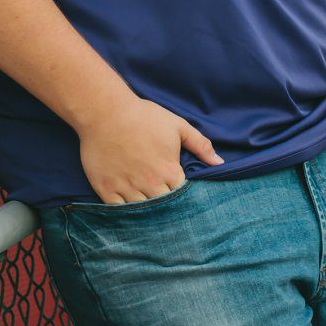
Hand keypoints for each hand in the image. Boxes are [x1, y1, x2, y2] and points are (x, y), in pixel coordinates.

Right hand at [76, 91, 222, 204]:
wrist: (106, 111)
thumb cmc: (143, 116)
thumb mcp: (177, 125)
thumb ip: (200, 144)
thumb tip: (219, 163)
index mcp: (169, 171)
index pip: (182, 197)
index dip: (182, 198)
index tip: (180, 196)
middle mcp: (150, 184)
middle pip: (163, 209)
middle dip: (166, 210)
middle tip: (165, 207)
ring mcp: (127, 188)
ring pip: (142, 213)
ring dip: (147, 214)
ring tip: (149, 212)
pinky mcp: (107, 190)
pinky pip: (119, 212)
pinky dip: (125, 213)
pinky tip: (129, 210)